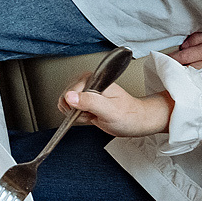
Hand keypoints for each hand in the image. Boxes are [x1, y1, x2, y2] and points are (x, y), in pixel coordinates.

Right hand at [59, 82, 173, 138]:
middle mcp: (87, 82)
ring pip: (67, 105)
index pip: (69, 92)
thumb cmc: (128, 116)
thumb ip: (89, 102)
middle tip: (94, 114)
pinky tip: (91, 116)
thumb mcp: (109, 111)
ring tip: (94, 114)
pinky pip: (71, 109)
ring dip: (78, 115)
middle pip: (66, 98)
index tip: (90, 111)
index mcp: (93, 78)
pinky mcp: (84, 100)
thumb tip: (69, 96)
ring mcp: (85, 91)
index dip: (77, 107)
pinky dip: (79, 117)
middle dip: (78, 112)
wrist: (136, 122)